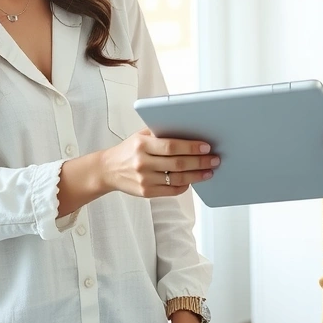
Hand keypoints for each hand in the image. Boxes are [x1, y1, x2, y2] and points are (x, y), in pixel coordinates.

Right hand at [101, 129, 219, 197]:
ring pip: (177, 179)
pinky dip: (184, 185)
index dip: (191, 147)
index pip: (171, 146)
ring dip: (197, 176)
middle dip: (200, 162)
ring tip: (209, 171)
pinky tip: (192, 180)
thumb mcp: (140, 136)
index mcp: (142, 145)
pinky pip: (171, 191)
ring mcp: (144, 180)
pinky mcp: (146, 192)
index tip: (206, 146)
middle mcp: (142, 163)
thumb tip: (189, 130)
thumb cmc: (128, 150)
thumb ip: (160, 133)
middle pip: (178, 164)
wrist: (108, 170)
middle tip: (214, 159)